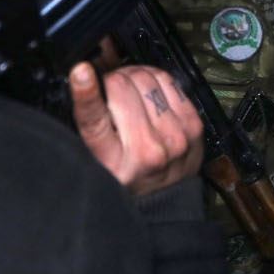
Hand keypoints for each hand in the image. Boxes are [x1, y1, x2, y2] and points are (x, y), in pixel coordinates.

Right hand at [69, 62, 204, 195]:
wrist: (165, 201)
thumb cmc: (128, 176)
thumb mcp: (97, 159)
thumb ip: (90, 122)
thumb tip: (87, 78)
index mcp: (112, 162)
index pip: (94, 119)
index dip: (85, 91)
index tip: (80, 72)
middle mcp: (146, 150)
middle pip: (121, 85)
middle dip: (111, 81)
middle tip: (111, 94)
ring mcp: (174, 137)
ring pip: (146, 77)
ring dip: (134, 78)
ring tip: (130, 94)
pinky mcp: (193, 126)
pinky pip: (169, 80)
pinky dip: (156, 80)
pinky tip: (150, 94)